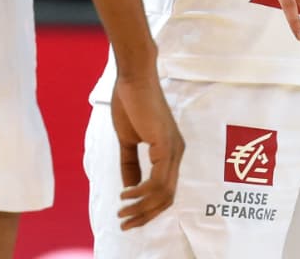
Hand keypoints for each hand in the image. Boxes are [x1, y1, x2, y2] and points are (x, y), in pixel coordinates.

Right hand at [110, 71, 182, 229]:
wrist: (132, 76)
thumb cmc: (130, 102)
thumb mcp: (128, 140)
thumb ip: (130, 164)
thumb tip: (129, 188)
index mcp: (170, 151)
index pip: (165, 190)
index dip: (148, 207)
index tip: (128, 216)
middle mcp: (177, 152)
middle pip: (167, 197)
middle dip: (145, 214)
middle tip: (124, 224)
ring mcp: (173, 149)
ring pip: (163, 192)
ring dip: (141, 207)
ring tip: (122, 212)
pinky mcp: (165, 144)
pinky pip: (158, 179)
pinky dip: (142, 191)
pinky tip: (126, 194)